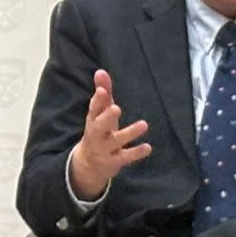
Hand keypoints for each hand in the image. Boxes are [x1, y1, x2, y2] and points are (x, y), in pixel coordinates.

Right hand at [68, 70, 150, 200]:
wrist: (88, 165)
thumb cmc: (98, 131)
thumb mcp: (99, 113)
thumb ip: (103, 93)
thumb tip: (100, 71)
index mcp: (93, 120)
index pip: (93, 109)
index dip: (98, 100)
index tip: (102, 91)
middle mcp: (97, 134)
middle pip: (100, 126)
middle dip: (107, 117)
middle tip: (116, 108)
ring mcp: (104, 149)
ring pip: (116, 141)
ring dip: (129, 133)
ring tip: (144, 124)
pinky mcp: (114, 162)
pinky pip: (125, 157)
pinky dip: (136, 152)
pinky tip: (148, 147)